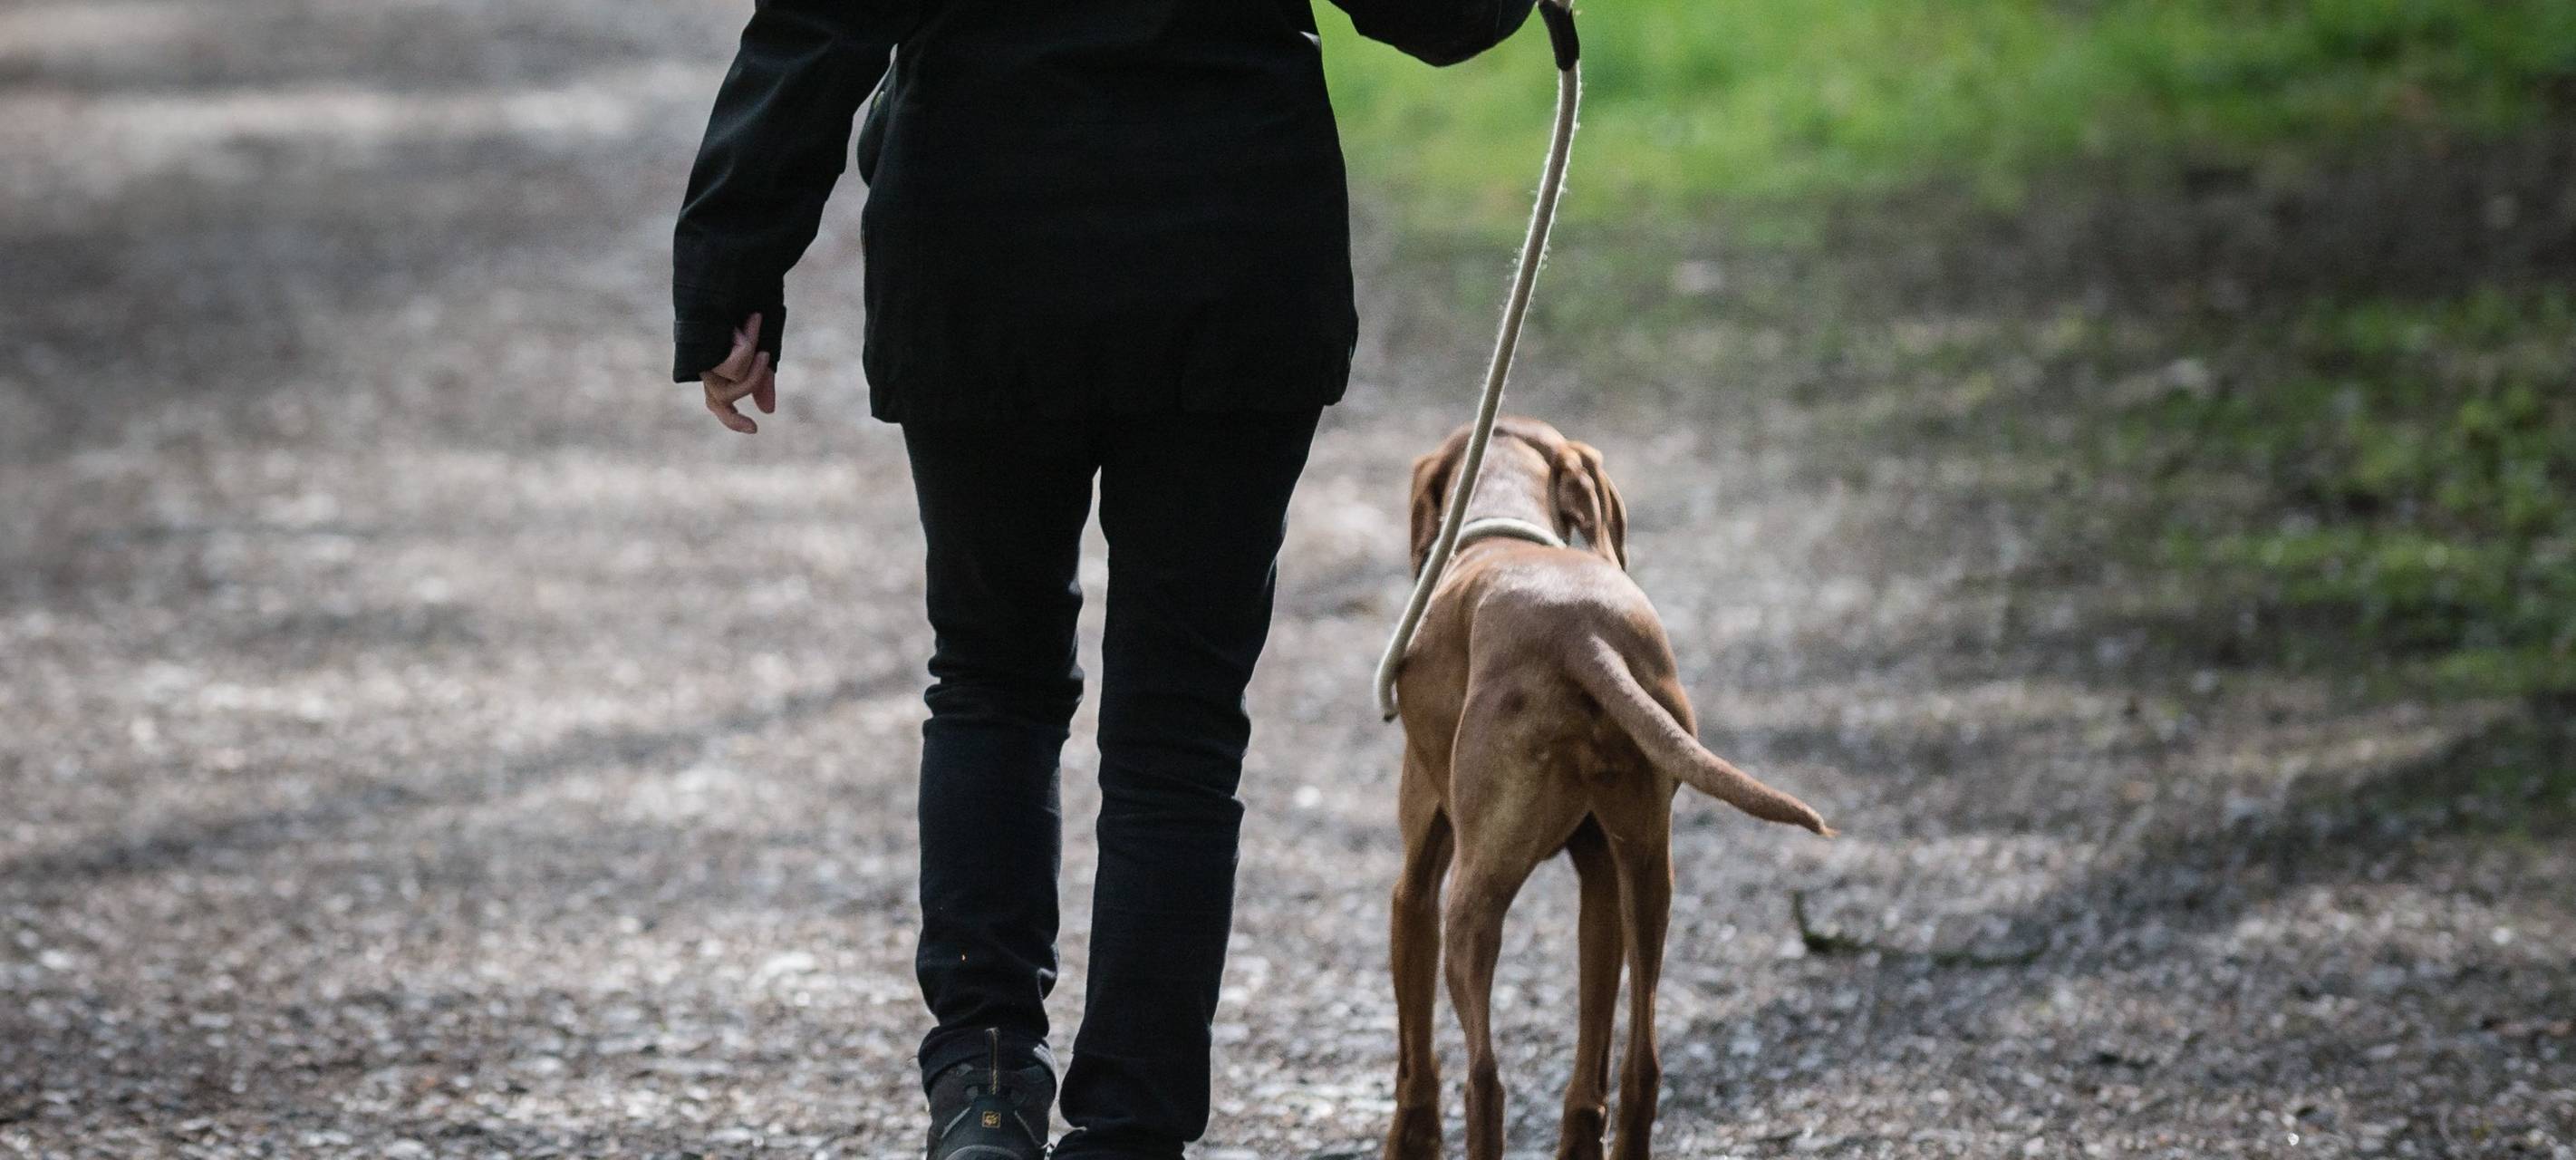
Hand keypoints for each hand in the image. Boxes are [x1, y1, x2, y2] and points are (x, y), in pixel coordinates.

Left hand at [702, 312, 776, 433]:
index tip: (754, 428)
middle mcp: (704, 364)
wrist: (733, 275)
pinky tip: (744, 321)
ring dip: (753, 363)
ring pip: (732, 387)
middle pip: (721, 400)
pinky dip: (747, 347)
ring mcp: (701, 358)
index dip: (732, 418)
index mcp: (715, 365)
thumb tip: (767, 410)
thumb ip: (761, 379)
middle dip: (745, 392)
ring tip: (754, 324)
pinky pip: (734, 368)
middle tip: (759, 384)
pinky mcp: (703, 353)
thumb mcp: (760, 350)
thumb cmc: (745, 306)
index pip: (718, 401)